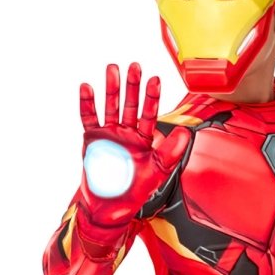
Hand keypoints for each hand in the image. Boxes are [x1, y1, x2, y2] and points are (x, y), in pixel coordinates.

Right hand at [77, 62, 190, 230]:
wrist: (111, 208)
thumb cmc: (134, 192)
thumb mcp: (157, 174)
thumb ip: (170, 153)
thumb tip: (186, 134)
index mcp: (143, 139)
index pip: (149, 114)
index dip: (152, 97)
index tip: (155, 80)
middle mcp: (127, 133)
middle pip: (130, 104)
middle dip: (132, 85)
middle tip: (135, 66)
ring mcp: (109, 134)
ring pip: (111, 106)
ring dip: (111, 88)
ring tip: (113, 69)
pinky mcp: (92, 139)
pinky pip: (89, 118)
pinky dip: (87, 103)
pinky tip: (87, 88)